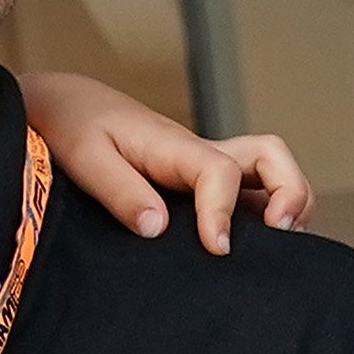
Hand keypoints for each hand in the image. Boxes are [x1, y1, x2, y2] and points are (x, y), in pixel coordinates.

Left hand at [17, 72, 313, 251]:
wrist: (64, 105)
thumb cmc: (73, 126)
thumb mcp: (86, 159)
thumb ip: (121, 193)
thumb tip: (158, 228)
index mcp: (174, 146)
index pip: (221, 172)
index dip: (225, 212)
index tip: (217, 248)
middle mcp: (197, 153)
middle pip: (270, 157)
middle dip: (289, 192)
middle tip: (276, 235)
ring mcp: (201, 166)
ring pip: (267, 172)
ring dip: (284, 201)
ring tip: (272, 246)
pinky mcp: (194, 181)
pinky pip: (245, 191)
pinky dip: (260, 213)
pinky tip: (242, 248)